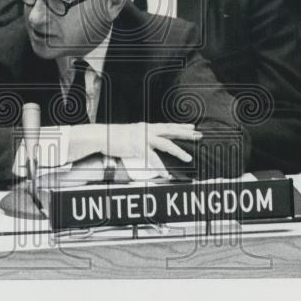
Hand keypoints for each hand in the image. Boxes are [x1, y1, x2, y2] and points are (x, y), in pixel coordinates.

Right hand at [68, 122, 197, 163]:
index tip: (192, 127)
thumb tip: (147, 144)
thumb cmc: (113, 137)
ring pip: (166, 144)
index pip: (167, 126)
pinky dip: (160, 168)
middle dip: (186, 134)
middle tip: (199, 135)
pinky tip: (166, 173)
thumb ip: (140, 137)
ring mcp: (143, 138)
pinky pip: (153, 159)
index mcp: (146, 127)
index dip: (180, 127)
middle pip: (171, 131)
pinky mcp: (138, 148)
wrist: (101, 136)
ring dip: (179, 152)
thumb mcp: (130, 134)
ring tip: (188, 157)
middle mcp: (147, 130)